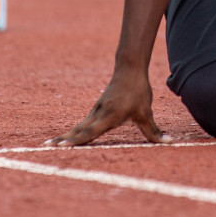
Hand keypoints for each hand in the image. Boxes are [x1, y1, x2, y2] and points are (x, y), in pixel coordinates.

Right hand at [46, 67, 166, 146]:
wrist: (129, 68)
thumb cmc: (138, 91)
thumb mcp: (147, 113)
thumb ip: (154, 132)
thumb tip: (169, 142)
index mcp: (109, 116)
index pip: (90, 132)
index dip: (76, 141)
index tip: (62, 146)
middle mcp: (98, 114)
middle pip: (78, 130)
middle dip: (63, 140)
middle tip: (46, 147)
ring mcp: (95, 111)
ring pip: (78, 126)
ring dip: (65, 136)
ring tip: (50, 144)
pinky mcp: (96, 109)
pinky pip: (82, 123)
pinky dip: (74, 131)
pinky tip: (66, 137)